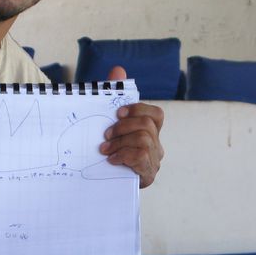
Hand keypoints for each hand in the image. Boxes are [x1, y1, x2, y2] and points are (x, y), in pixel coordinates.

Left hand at [99, 66, 163, 187]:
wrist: (99, 185)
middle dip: (123, 127)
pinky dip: (123, 156)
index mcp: (149, 132)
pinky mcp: (147, 175)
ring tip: (105, 150)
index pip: (156, 114)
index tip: (117, 113)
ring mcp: (153, 161)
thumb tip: (118, 70)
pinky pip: (140, 157)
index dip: (138, 109)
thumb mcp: (106, 123)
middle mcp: (156, 145)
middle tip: (105, 136)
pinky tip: (111, 161)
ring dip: (120, 143)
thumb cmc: (106, 151)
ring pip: (144, 140)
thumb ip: (112, 96)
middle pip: (148, 125)